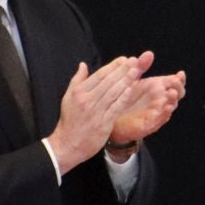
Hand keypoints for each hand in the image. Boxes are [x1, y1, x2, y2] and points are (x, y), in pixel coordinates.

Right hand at [46, 54, 149, 171]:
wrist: (68, 144)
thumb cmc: (69, 121)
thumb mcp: (68, 97)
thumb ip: (77, 80)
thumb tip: (83, 64)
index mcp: (79, 92)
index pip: (99, 75)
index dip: (112, 66)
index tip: (124, 59)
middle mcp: (87, 100)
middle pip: (108, 81)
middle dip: (122, 70)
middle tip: (134, 61)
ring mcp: (96, 111)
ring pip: (113, 92)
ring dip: (126, 81)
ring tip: (136, 71)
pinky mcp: (103, 123)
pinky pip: (116, 107)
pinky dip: (124, 97)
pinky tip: (131, 89)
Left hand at [108, 70, 185, 153]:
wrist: (110, 115)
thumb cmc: (122, 97)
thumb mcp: (131, 79)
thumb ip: (140, 66)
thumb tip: (149, 53)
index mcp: (158, 88)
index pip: (174, 83)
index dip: (180, 79)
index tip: (180, 74)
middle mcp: (159, 100)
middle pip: (176, 94)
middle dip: (178, 88)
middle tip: (176, 82)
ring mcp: (156, 112)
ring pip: (169, 107)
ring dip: (172, 101)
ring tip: (172, 93)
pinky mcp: (148, 124)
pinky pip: (159, 120)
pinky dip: (164, 114)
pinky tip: (166, 108)